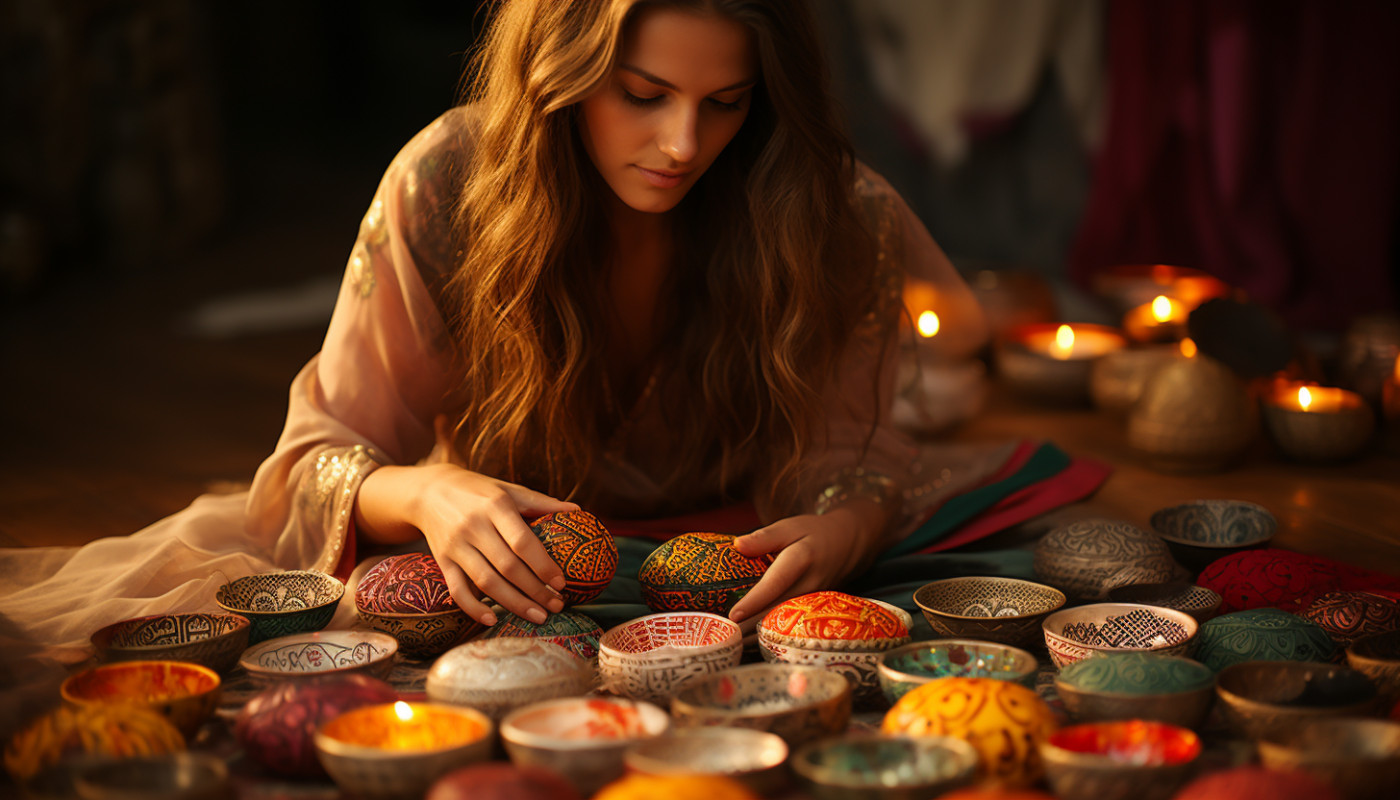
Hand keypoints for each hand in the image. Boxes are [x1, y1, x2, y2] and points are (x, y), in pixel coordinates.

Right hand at [355, 463, 577, 625]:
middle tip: (558, 605)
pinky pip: (457, 590)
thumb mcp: (509, 490)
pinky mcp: (441, 561)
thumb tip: (578, 511)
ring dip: (514, 604)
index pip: (522, 541)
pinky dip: (473, 608)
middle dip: (535, 591)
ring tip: (538, 616)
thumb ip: (541, 502)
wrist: (429, 491)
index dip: (543, 565)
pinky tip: (492, 619)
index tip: (562, 583)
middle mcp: (473, 526)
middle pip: (507, 567)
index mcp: (495, 506)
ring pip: (486, 583)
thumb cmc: (478, 491)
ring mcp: (455, 546)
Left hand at [726, 500, 888, 628]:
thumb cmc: (812, 533)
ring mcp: (813, 600)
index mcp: (801, 558)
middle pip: (778, 610)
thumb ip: (764, 537)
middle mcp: (809, 584)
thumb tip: (738, 545)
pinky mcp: (812, 609)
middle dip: (752, 626)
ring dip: (760, 633)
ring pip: (785, 621)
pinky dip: (771, 630)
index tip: (735, 615)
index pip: (775, 582)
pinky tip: (750, 638)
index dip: (755, 600)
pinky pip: (790, 622)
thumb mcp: (789, 526)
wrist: (848, 545)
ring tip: (735, 643)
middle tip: (727, 637)